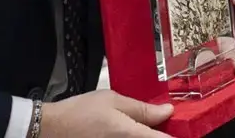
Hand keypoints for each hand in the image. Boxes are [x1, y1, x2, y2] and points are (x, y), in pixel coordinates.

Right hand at [39, 90, 173, 137]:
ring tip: (146, 124)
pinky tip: (132, 129)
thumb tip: (167, 111)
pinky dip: (135, 136)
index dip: (177, 135)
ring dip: (148, 134)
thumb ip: (142, 108)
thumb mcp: (113, 100)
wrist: (50, 129)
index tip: (185, 129)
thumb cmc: (79, 112)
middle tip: (162, 121)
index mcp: (129, 134)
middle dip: (160, 133)